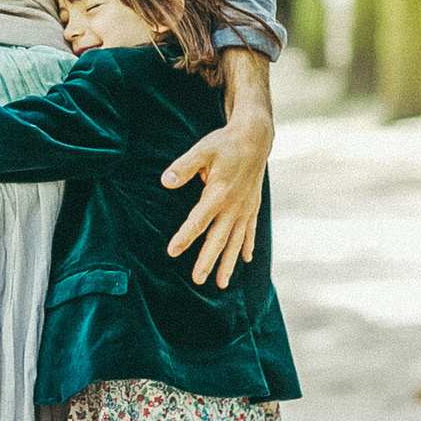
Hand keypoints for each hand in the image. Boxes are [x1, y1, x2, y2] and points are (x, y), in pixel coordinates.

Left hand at [160, 113, 272, 286]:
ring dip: (229, 262)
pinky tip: (246, 260)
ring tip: (222, 283)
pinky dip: (248, 246)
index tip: (172, 252)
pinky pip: (251, 231)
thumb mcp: (202, 150)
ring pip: (236, 241)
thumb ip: (184, 167)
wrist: (255, 137)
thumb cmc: (225, 143)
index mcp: (219, 193)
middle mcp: (234, 206)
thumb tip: (165, 181)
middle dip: (208, 261)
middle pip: (218, 238)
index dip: (185, 237)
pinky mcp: (253, 206)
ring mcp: (246, 208)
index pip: (198, 220)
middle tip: (197, 280)